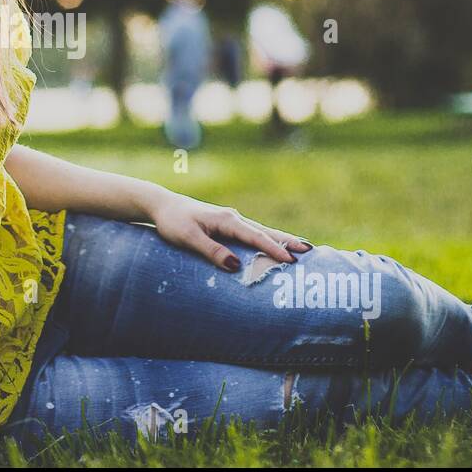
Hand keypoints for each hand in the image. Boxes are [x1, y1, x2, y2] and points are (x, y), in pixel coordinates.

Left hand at [147, 191, 312, 272]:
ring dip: (279, 239)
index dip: (274, 249)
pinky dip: (266, 239)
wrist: (161, 205)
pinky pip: (251, 233)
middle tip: (309, 250)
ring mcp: (230, 220)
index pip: (255, 237)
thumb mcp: (189, 238)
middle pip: (265, 231)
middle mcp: (232, 217)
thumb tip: (235, 266)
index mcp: (227, 220)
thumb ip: (212, 251)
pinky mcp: (226, 224)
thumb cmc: (173, 222)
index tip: (291, 260)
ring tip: (300, 247)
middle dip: (287, 241)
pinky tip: (272, 245)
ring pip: (260, 231)